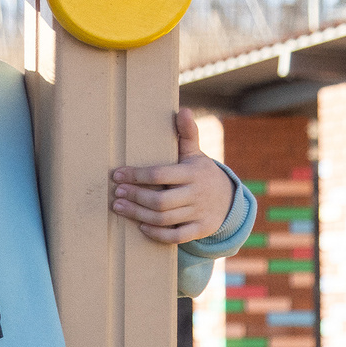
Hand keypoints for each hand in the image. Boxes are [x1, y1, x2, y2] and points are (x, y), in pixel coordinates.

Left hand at [111, 110, 238, 243]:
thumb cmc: (201, 174)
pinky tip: (141, 226)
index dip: (137, 175)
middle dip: (135, 197)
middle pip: (161, 200)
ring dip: (138, 214)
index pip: (161, 174)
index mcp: (193, 173)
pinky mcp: (200, 229)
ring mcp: (200, 213)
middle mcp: (197, 194)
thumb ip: (187, 134)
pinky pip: (176, 237)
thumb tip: (182, 110)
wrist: (229, 200)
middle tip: (116, 194)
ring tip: (119, 207)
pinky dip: (157, 233)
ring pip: (165, 218)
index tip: (117, 175)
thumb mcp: (195, 154)